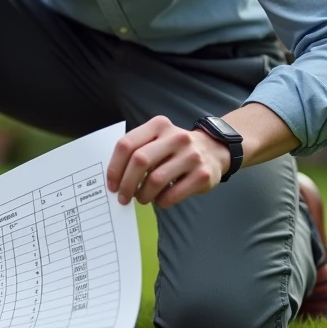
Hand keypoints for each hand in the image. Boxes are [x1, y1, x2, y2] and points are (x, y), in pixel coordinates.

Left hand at [106, 116, 232, 207]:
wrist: (215, 149)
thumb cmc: (176, 148)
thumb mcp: (158, 138)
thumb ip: (138, 149)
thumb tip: (115, 177)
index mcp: (159, 126)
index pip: (127, 144)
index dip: (115, 167)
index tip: (111, 184)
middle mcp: (176, 137)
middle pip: (140, 161)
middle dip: (126, 184)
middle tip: (123, 197)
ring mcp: (191, 155)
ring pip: (156, 180)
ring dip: (143, 195)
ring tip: (142, 199)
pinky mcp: (202, 175)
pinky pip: (173, 194)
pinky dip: (161, 201)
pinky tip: (160, 200)